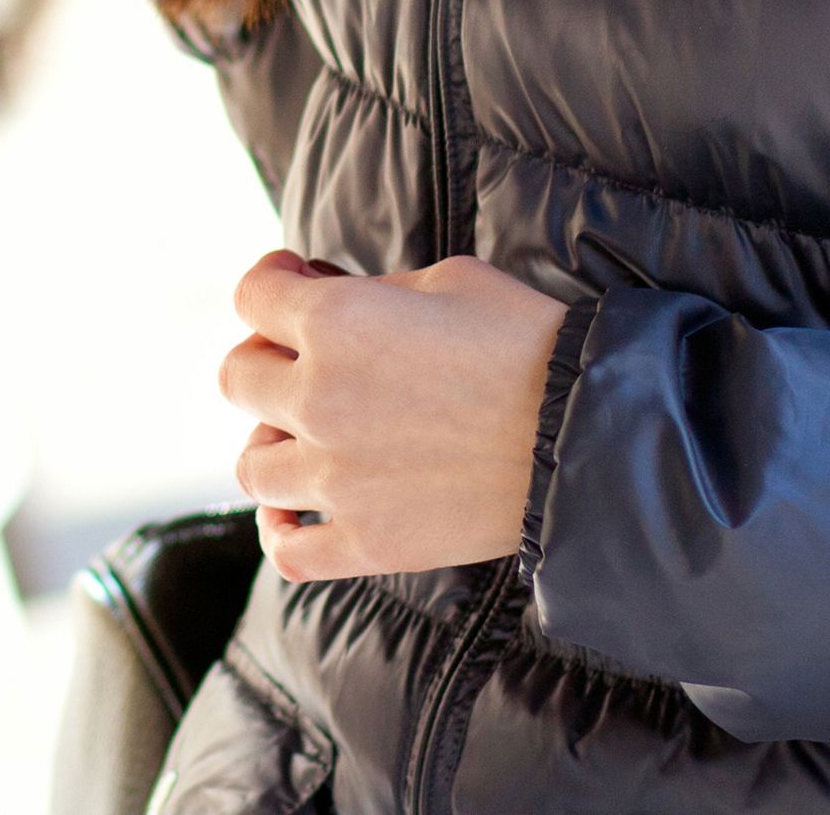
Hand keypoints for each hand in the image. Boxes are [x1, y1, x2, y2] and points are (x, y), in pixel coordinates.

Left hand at [219, 250, 571, 582]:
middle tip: (306, 360)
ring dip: (273, 441)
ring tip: (309, 435)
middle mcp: (319, 398)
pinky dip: (281, 531)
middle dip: (267, 359)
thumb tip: (328, 296)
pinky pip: (289, 550)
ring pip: (251, 463)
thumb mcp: (446, 280)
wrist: (591, 434)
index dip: (268, 283)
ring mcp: (338, 478)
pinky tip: (294, 510)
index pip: (250, 297)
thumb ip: (371, 290)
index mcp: (334, 321)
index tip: (292, 282)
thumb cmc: (528, 342)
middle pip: (237, 377)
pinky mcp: (369, 542)